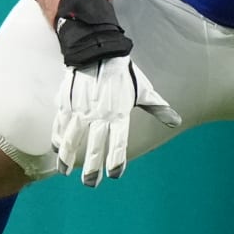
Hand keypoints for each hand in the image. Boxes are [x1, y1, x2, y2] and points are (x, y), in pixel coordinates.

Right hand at [52, 56, 180, 186]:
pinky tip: (57, 149)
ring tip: (64, 171)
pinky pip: (60, 123)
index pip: (119, 142)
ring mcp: (80, 108)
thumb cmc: (124, 73)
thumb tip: (177, 122)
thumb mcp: (144, 91)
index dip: (116, 160)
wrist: (98, 49)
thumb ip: (158, 109)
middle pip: (95, 145)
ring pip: (72, 137)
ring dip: (67, 157)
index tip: (114, 174)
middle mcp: (99, 114)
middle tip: (90, 184)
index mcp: (119, 113)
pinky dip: (57, 137)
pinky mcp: (66, 101)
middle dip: (92, 167)